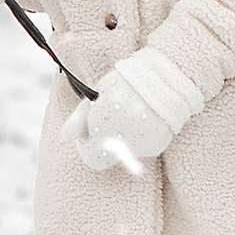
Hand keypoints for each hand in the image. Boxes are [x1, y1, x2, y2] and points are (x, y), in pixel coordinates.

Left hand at [72, 46, 200, 175]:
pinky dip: (142, 136)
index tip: (91, 129)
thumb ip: (79, 119)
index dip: (88, 147)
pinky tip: (147, 116)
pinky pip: (144, 146)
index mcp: (103, 128)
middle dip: (107, 140)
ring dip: (125, 137)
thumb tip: (66, 137)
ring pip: (128, 151)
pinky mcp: (158, 144)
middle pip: (110, 155)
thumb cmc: (127, 81)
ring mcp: (142, 145)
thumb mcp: (98, 95)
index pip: (92, 159)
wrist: (168, 75)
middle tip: (112, 118)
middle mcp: (123, 142)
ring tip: (132, 111)